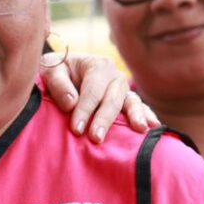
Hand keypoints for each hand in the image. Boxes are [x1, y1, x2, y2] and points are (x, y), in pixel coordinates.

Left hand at [42, 53, 158, 142]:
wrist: (64, 70)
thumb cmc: (57, 71)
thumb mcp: (50, 70)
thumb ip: (58, 84)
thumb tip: (71, 103)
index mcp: (97, 65)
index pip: (92, 91)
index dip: (85, 110)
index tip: (76, 129)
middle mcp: (114, 76)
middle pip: (112, 99)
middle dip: (104, 119)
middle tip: (96, 138)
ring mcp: (123, 89)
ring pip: (131, 102)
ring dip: (134, 116)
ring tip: (139, 129)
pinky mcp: (127, 101)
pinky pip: (139, 108)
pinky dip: (147, 116)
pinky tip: (153, 127)